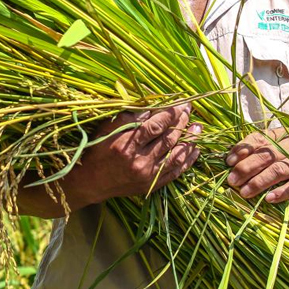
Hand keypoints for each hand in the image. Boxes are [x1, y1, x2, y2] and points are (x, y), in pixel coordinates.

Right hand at [68, 103, 200, 205]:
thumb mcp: (107, 128)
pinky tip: (195, 150)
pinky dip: (187, 160)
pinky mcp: (151, 185)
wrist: (90, 182)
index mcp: (127, 143)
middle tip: (190, 110)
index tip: (181, 102)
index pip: (156, 125)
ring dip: (190, 140)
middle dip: (182, 121)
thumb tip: (152, 104)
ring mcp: (147, 175)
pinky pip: (176, 172)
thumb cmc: (97, 150)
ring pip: (176, 155)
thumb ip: (130, 116)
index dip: (172, 113)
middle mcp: (139, 160)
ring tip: (198, 127)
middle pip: (169, 138)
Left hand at [225, 127, 288, 202]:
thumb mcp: (280, 148)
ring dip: (259, 182)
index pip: (258, 139)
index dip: (242, 149)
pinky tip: (269, 199)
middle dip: (245, 168)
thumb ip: (260, 151)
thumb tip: (232, 161)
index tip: (229, 161)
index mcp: (280, 137)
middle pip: (265, 156)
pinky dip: (282, 192)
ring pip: (278, 170)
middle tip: (231, 181)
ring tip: (244, 192)